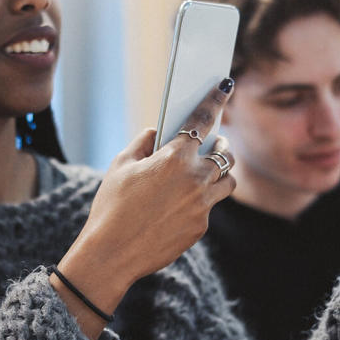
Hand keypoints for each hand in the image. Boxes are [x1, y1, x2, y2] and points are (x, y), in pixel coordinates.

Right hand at [53, 79, 236, 335]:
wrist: (112, 253)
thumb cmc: (111, 206)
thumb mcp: (120, 166)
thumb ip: (142, 143)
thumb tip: (156, 132)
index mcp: (174, 157)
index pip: (202, 121)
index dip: (215, 100)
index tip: (225, 86)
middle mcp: (195, 178)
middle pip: (225, 154)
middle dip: (220, 147)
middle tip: (211, 147)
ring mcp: (202, 204)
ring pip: (228, 182)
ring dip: (220, 174)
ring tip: (204, 175)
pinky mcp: (201, 226)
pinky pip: (209, 207)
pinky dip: (200, 201)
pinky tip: (179, 207)